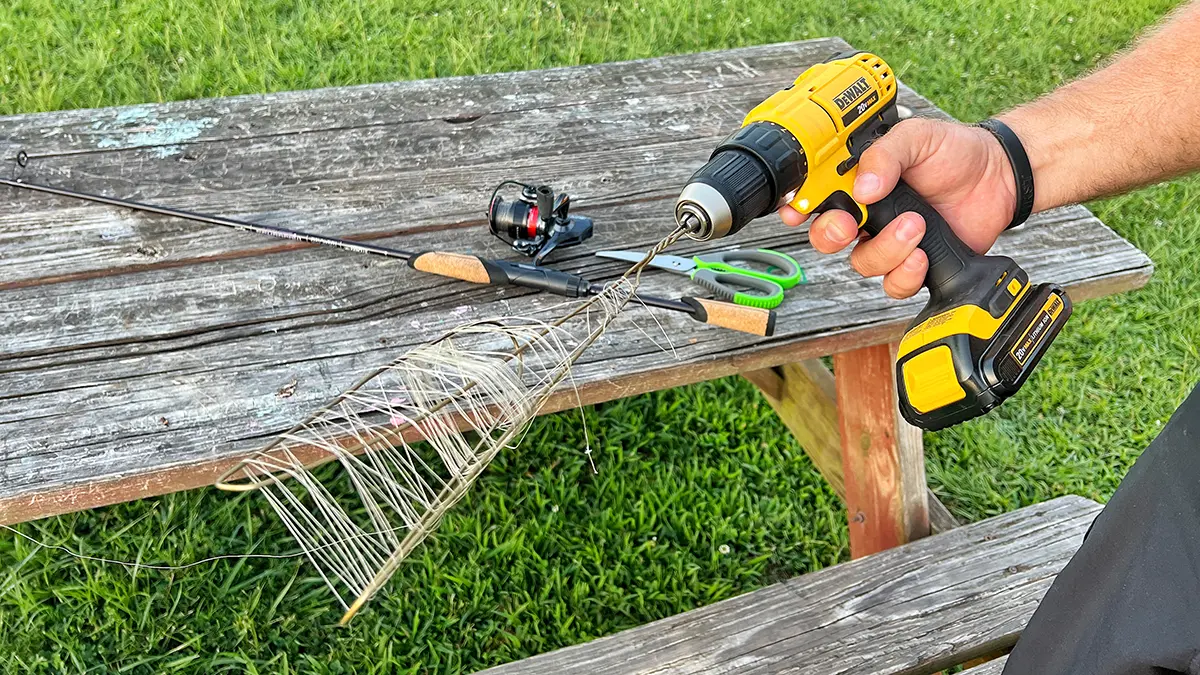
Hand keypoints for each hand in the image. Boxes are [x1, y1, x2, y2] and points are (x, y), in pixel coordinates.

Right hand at [779, 118, 1016, 298]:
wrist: (1000, 177)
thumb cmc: (955, 152)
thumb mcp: (916, 137)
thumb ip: (885, 155)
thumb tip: (861, 187)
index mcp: (857, 181)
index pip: (814, 197)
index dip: (797, 207)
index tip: (796, 211)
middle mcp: (866, 215)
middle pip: (826, 237)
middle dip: (832, 234)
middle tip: (852, 224)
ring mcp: (888, 241)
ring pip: (862, 263)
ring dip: (886, 249)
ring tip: (916, 226)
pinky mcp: (914, 264)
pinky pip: (893, 284)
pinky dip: (905, 274)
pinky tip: (923, 254)